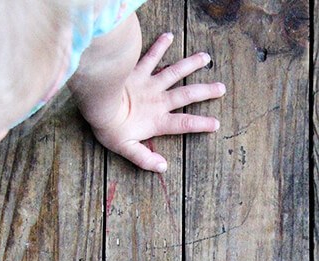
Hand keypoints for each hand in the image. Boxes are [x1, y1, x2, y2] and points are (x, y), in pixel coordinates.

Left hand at [90, 32, 225, 171]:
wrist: (97, 104)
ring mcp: (149, 84)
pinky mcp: (137, 71)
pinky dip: (159, 45)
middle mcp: (158, 100)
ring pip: (175, 72)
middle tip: (221, 87)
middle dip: (206, 91)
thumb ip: (145, 159)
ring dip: (191, 64)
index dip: (202, 124)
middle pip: (187, 94)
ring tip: (206, 58)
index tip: (216, 123)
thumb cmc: (110, 128)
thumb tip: (162, 167)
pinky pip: (151, 56)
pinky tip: (169, 35)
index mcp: (158, 121)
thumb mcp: (127, 150)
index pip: (185, 123)